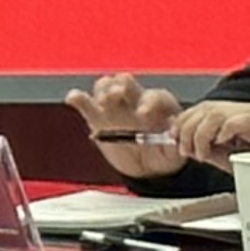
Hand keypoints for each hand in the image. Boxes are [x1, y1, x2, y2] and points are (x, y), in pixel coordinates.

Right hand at [64, 74, 190, 179]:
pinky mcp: (96, 117)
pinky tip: (75, 99)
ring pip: (105, 86)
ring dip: (103, 91)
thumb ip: (174, 142)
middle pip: (125, 82)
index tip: (144, 114)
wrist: (147, 168)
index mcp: (158, 104)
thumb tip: (172, 130)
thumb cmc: (164, 155)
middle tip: (117, 96)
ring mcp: (114, 106)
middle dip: (121, 87)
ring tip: (104, 103)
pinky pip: (83, 101)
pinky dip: (77, 98)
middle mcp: (134, 99)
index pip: (153, 95)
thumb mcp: (174, 152)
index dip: (148, 102)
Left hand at [177, 102, 249, 164]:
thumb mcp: (233, 159)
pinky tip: (220, 145)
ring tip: (200, 153)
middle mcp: (248, 111)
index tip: (174, 137)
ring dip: (201, 133)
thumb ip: (211, 150)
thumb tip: (187, 146)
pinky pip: (240, 120)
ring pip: (217, 113)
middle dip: (188, 128)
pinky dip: (224, 131)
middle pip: (206, 108)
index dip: (184, 121)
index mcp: (239, 115)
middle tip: (185, 150)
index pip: (204, 108)